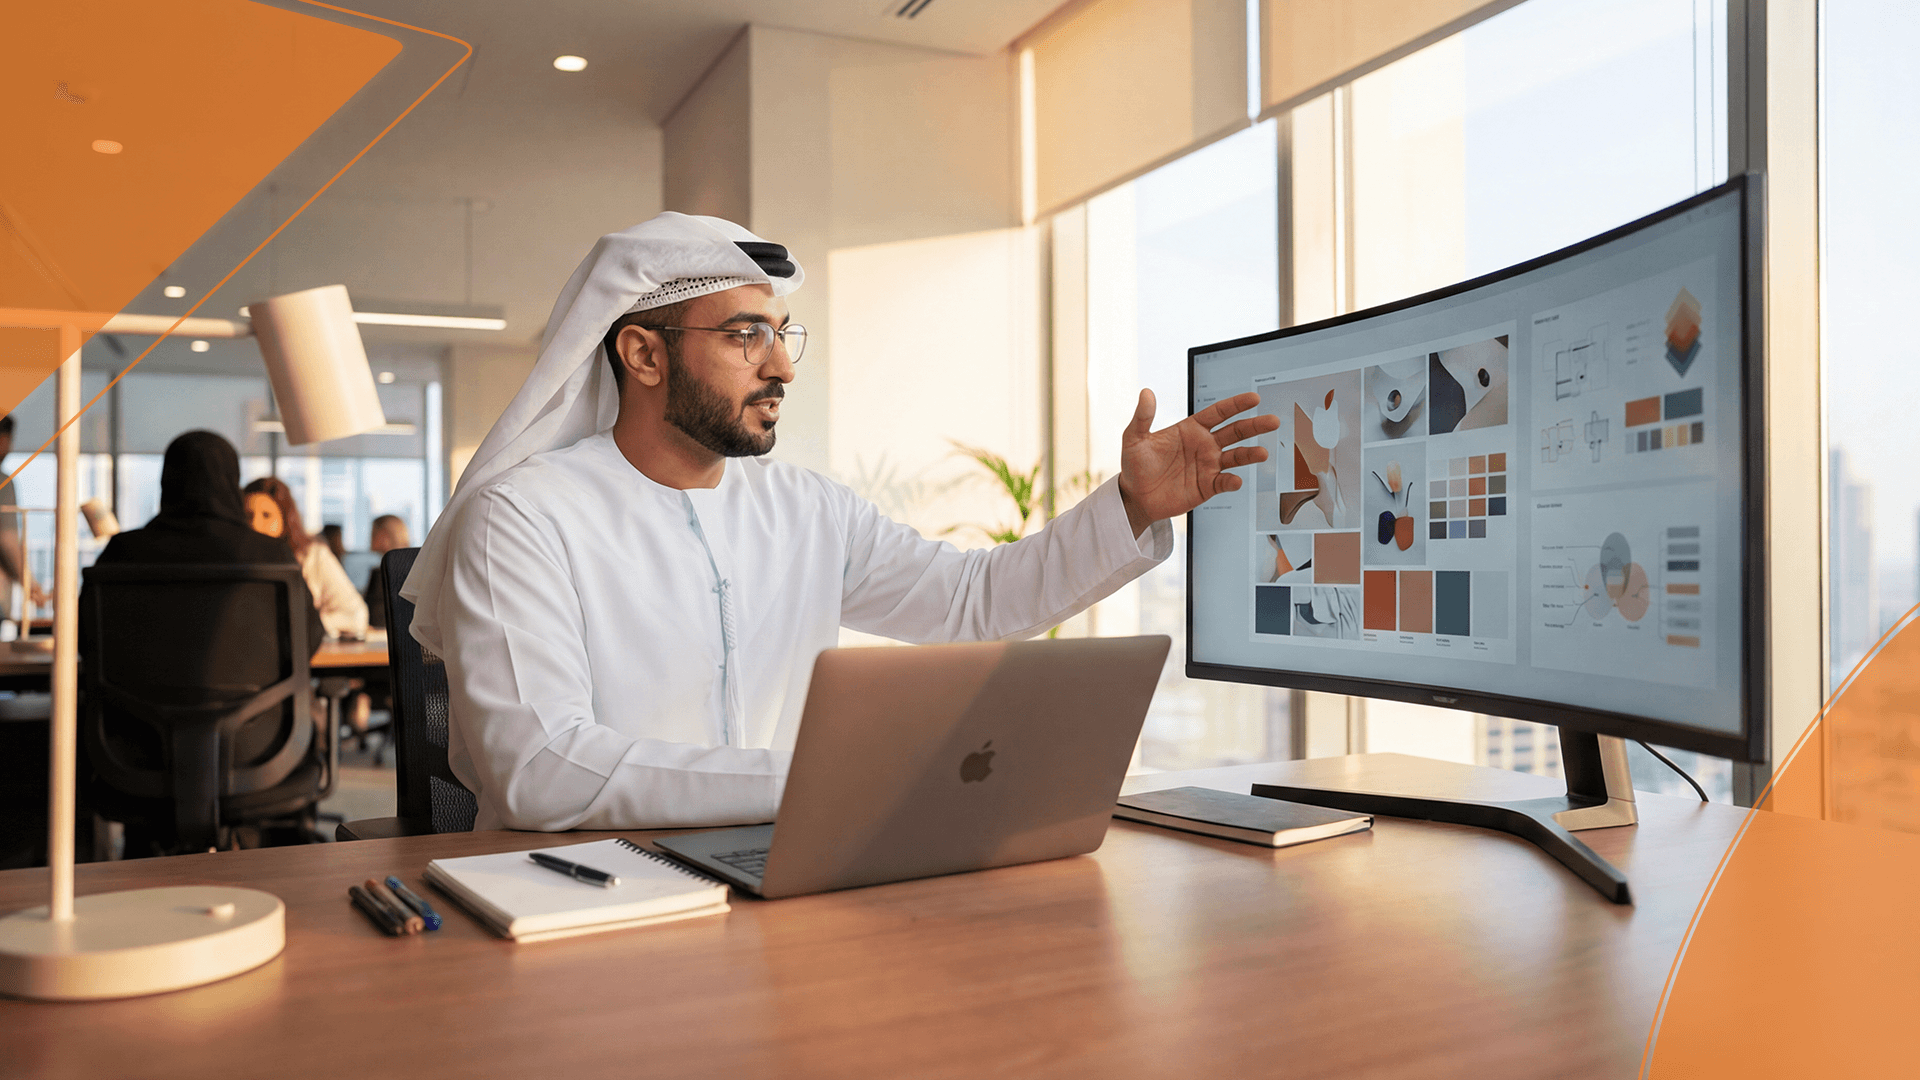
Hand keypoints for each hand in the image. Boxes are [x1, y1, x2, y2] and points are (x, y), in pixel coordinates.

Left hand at [1117, 389, 1276, 535]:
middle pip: (1235, 432)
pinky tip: (1236, 480)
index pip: (1219, 412)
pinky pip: (1224, 482)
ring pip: (1236, 457)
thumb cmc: (1135, 465)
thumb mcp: (1134, 439)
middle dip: (1255, 426)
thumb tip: (1146, 393)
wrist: (1136, 497)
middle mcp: (1205, 445)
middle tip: (1273, 421)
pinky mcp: (1208, 487)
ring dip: (1250, 454)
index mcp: (1191, 429)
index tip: (1254, 398)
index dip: (1236, 405)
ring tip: (1262, 453)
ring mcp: (1208, 466)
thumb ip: (1142, 417)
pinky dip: (1231, 481)